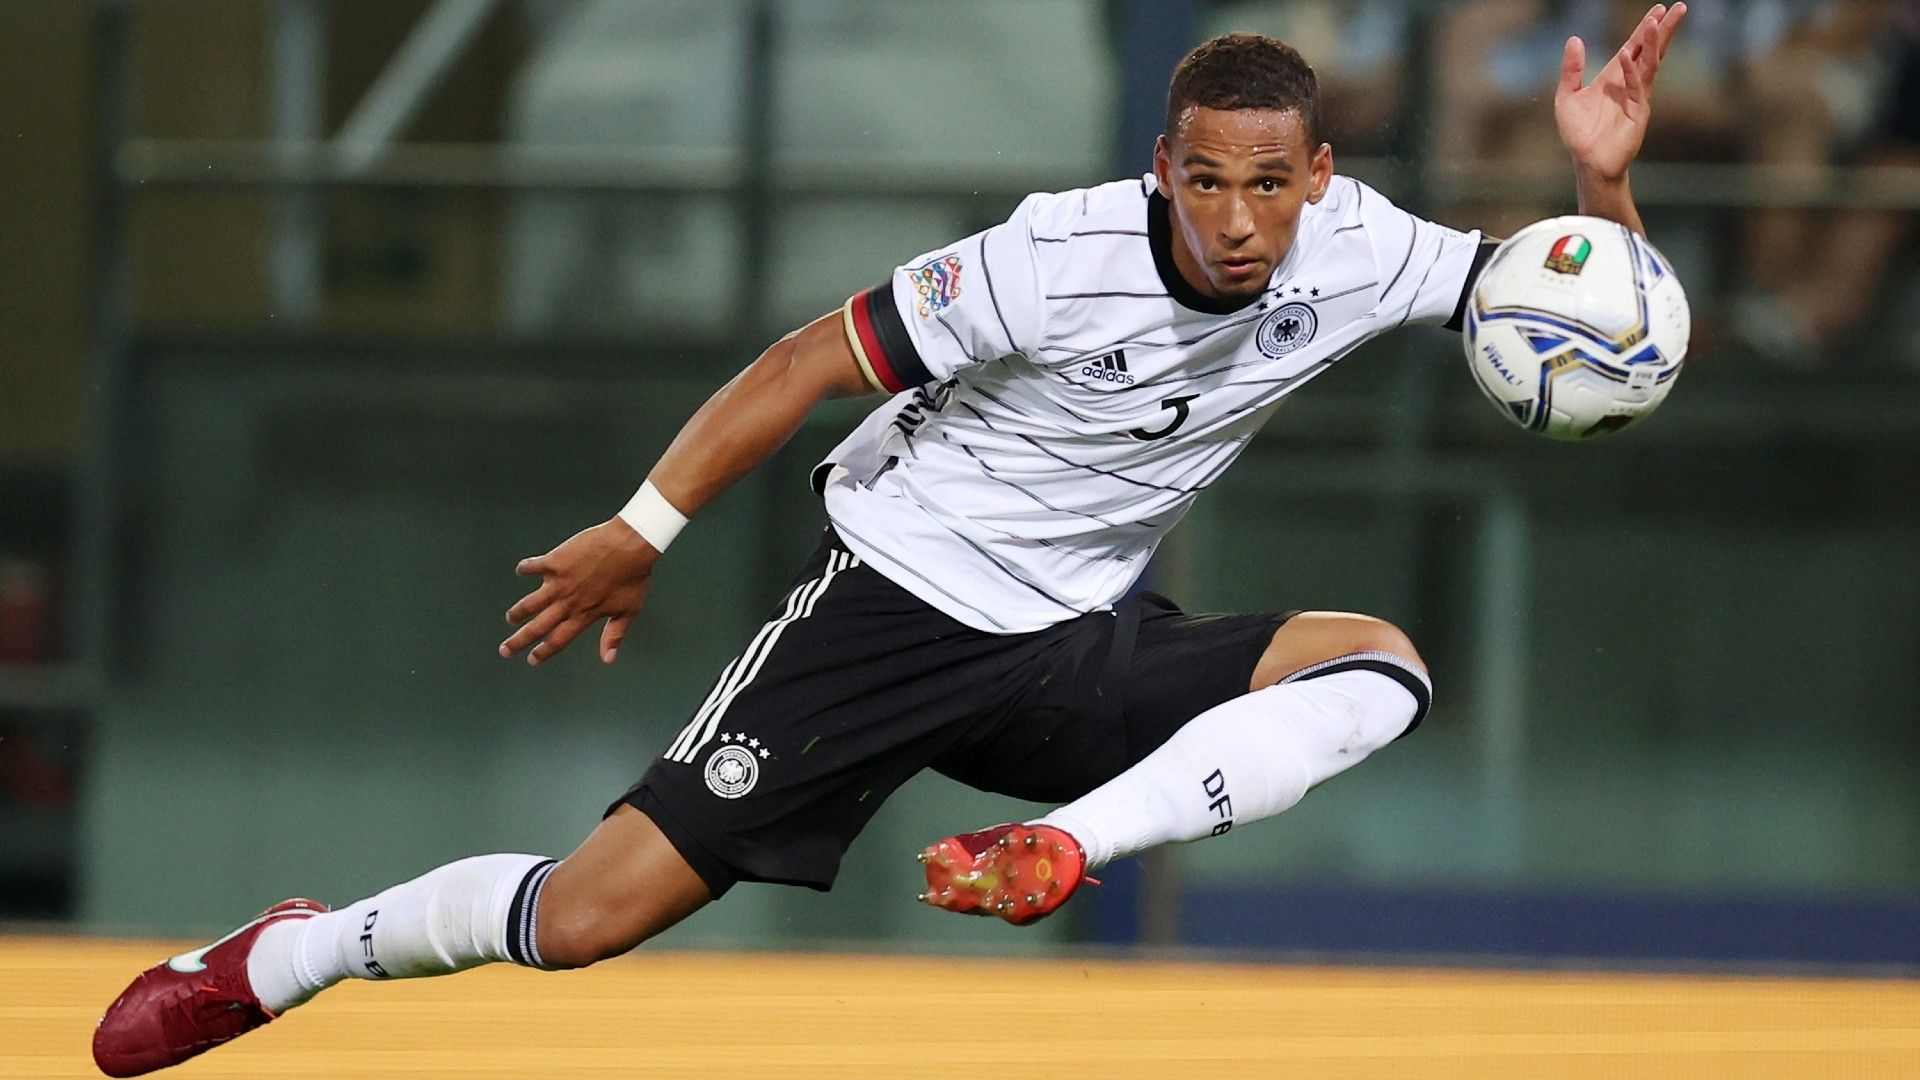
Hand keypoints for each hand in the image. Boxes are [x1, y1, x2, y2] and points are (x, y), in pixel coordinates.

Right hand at [500, 519, 656, 665]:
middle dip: (518, 641)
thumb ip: (614, 635)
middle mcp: (567, 602)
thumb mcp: (629, 610)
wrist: (630, 545)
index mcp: (584, 615)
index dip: (543, 652)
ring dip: (517, 612)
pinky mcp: (555, 561)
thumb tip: (608, 659)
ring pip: (529, 603)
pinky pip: (532, 567)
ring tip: (510, 618)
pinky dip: (525, 569)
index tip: (532, 659)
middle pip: (537, 628)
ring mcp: (559, 582)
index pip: (558, 640)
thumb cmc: (633, 577)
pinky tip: (522, 570)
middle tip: (505, 650)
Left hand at [1555, 3, 1686, 181]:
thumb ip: (1571, 69)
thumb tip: (1573, 39)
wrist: (1588, 162)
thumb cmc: (1579, 132)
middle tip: (1677, 8)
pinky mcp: (1638, 113)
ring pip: (1648, 65)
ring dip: (1653, 44)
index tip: (1658, 10)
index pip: (1633, 47)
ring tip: (1658, 23)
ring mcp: (1637, 97)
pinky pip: (1636, 88)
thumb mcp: (1567, 96)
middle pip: (1650, 51)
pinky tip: (1629, 56)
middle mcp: (1629, 84)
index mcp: (1614, 77)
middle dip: (1663, 30)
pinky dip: (1632, 71)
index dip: (1644, 29)